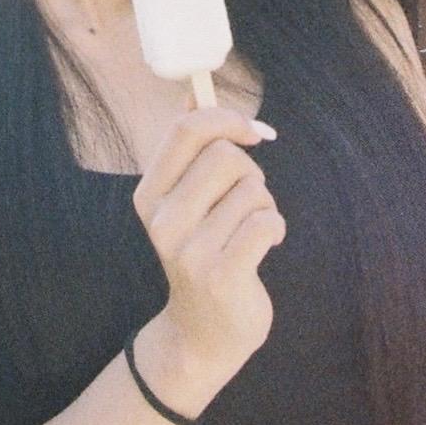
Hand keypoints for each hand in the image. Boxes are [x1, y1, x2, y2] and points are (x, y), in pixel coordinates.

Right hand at [131, 103, 286, 415]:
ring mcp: (189, 251)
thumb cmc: (203, 253)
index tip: (252, 131)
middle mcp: (162, 221)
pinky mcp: (221, 275)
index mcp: (149, 195)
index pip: (186, 131)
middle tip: (247, 201)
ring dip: (265, 205)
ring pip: (253, 190)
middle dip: (251, 173)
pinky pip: (267, 223)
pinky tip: (263, 248)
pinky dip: (276, 230)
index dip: (226, 118)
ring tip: (250, 230)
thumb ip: (189, 149)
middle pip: (226, 156)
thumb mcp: (185, 201)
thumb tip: (194, 90)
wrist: (203, 334)